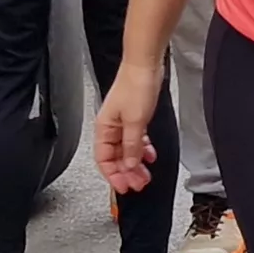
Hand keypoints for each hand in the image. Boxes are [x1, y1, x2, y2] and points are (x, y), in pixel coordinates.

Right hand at [90, 66, 162, 193]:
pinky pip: (135, 140)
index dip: (113, 176)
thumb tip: (130, 166)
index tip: (124, 188)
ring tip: (145, 175)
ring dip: (135, 164)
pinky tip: (150, 156)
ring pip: (126, 151)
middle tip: (139, 184)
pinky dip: (142, 150)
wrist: (145, 65)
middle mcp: (110, 127)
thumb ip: (132, 146)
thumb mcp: (135, 121)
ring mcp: (122, 123)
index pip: (103, 160)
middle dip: (126, 173)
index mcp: (104, 128)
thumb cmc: (135, 86)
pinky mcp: (134, 118)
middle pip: (115, 158)